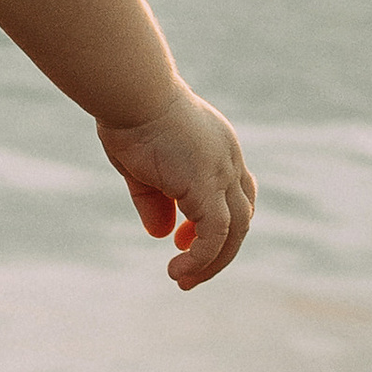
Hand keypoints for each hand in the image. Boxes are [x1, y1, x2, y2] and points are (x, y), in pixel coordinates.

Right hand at [96, 87, 255, 288]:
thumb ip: (154, 200)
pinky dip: (201, 258)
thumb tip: (161, 234)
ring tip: (183, 279)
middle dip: (218, 249)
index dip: (217, 221)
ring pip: (236, 231)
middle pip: (242, 216)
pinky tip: (178, 270)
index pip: (235, 194)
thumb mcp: (142, 167)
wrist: (132, 91)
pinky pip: (214, 235)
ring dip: (212, 262)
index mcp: (218, 148)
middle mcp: (229, 160)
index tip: (181, 238)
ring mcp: (222, 172)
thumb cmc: (130, 117)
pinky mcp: (208, 185)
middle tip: (188, 273)